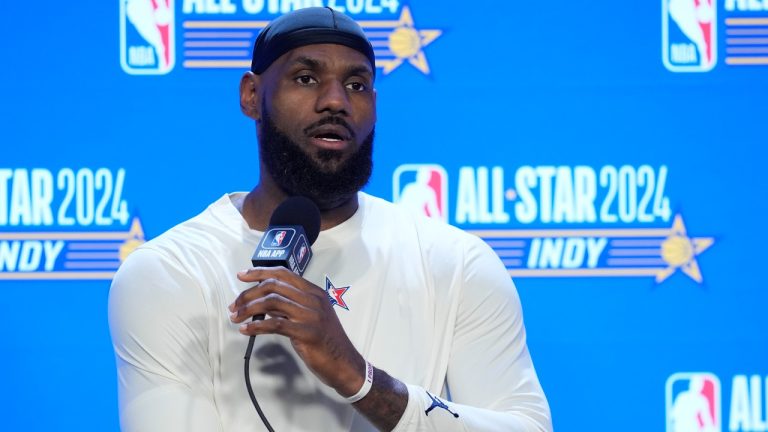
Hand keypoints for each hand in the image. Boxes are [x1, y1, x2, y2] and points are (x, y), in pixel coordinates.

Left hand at [229, 267, 364, 396]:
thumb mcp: (312, 317)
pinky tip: (246, 330)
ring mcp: (311, 315)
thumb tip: (264, 303)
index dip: (260, 272)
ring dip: (248, 309)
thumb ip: (291, 307)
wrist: (345, 363)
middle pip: (274, 286)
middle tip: (234, 305)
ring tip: (236, 317)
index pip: (284, 274)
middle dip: (248, 293)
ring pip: (272, 302)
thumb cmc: (327, 342)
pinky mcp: (306, 332)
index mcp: (315, 292)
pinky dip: (256, 326)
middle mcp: (313, 300)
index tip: (242, 276)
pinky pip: (275, 324)